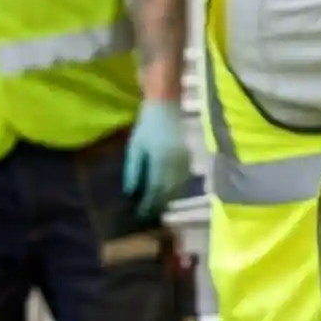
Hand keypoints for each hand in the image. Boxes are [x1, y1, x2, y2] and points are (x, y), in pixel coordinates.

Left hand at [122, 99, 191, 221]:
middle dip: (157, 205)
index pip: (154, 189)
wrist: (167, 105)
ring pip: (179, 187)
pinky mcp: (188, 156)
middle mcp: (175, 161)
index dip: (147, 204)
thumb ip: (133, 170)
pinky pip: (184, 179)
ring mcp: (184, 159)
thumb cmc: (147, 125)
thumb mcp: (135, 147)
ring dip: (168, 199)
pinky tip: (169, 193)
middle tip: (147, 216)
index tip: (139, 215)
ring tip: (157, 208)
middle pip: (168, 191)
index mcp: (160, 159)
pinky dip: (177, 189)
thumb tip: (131, 192)